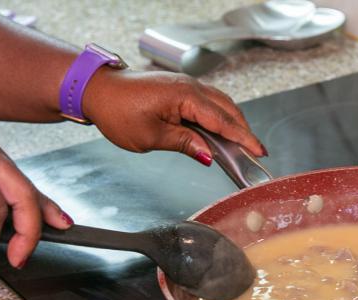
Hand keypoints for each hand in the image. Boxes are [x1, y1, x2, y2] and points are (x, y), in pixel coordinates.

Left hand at [80, 69, 266, 162]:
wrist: (98, 90)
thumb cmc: (118, 111)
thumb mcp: (151, 136)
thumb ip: (184, 144)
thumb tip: (208, 155)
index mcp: (185, 97)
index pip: (222, 121)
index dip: (243, 138)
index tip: (258, 151)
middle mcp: (190, 87)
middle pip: (227, 110)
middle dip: (243, 131)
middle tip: (255, 152)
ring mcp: (186, 86)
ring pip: (219, 105)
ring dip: (232, 124)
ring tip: (241, 145)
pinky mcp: (180, 89)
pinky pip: (208, 103)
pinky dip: (219, 117)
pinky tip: (219, 132)